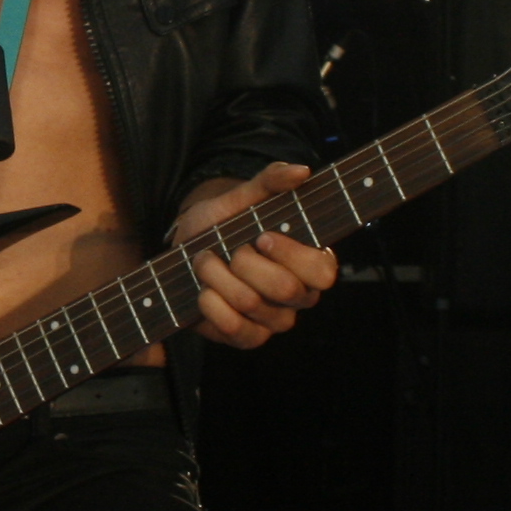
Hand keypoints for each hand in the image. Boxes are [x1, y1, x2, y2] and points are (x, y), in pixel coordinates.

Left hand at [173, 164, 339, 349]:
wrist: (186, 252)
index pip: (323, 271)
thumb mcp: (244, 198)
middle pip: (285, 289)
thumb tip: (301, 171)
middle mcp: (300, 296)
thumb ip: (271, 182)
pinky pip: (234, 329)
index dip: (292, 256)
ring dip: (218, 277)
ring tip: (205, 261)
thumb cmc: (224, 225)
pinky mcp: (249, 338)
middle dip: (245, 263)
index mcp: (312, 262)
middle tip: (229, 249)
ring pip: (252, 304)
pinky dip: (211, 304)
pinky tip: (204, 290)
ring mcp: (275, 321)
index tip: (262, 236)